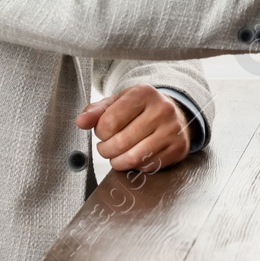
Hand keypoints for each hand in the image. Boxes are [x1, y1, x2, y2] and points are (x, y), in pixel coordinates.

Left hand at [74, 83, 191, 173]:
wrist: (175, 114)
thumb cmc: (142, 109)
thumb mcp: (119, 103)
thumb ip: (97, 111)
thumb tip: (81, 122)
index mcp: (144, 93)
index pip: (110, 121)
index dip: (100, 132)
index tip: (103, 132)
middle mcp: (162, 109)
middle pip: (120, 142)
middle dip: (106, 150)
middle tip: (106, 148)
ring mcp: (172, 130)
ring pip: (133, 158)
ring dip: (118, 162)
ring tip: (117, 155)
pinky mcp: (178, 148)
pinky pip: (148, 166)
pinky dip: (136, 166)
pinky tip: (136, 156)